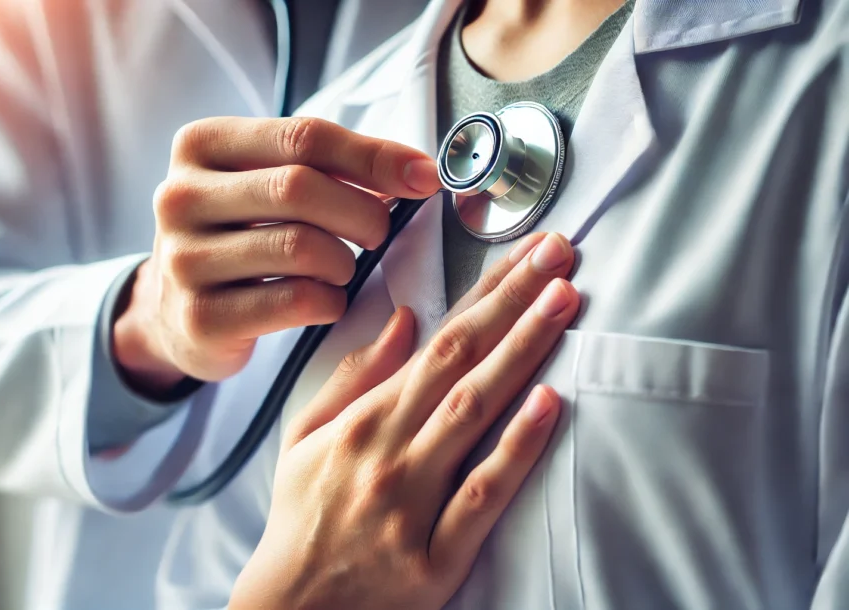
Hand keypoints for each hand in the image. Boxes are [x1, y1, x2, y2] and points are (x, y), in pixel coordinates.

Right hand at [112, 117, 441, 391]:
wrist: (177, 314)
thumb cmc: (239, 236)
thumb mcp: (265, 183)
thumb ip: (328, 166)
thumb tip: (415, 170)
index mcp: (200, 146)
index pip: (303, 137)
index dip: (373, 156)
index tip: (422, 177)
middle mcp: (179, 197)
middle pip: (300, 187)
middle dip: (362, 211)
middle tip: (379, 232)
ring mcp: (183, 259)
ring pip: (300, 247)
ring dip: (344, 262)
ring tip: (341, 268)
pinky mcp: (200, 316)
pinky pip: (294, 301)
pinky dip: (329, 301)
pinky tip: (325, 300)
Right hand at [229, 233, 578, 609]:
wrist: (294, 608)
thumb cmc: (302, 518)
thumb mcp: (304, 438)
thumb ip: (353, 377)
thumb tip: (402, 320)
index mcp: (361, 423)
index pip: (436, 343)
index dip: (484, 294)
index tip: (524, 256)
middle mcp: (389, 454)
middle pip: (462, 364)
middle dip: (515, 303)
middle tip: (560, 257)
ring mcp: (414, 504)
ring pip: (476, 414)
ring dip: (524, 352)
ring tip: (563, 304)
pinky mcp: (437, 557)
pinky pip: (482, 493)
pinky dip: (517, 446)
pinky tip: (549, 402)